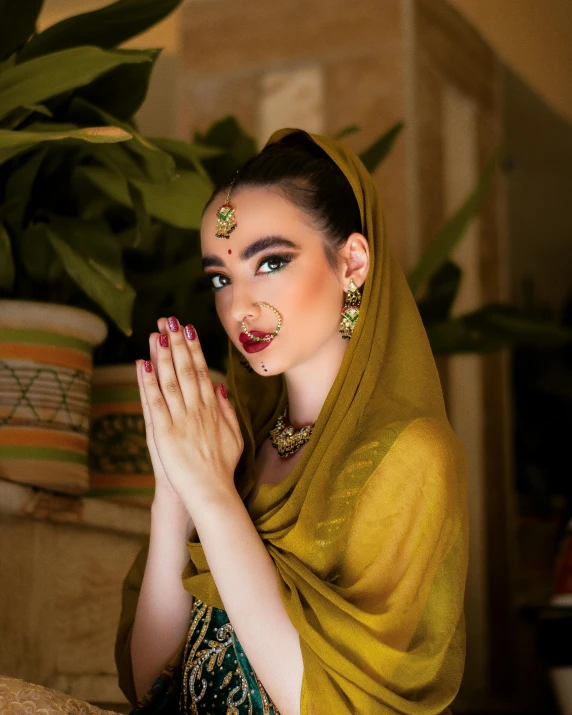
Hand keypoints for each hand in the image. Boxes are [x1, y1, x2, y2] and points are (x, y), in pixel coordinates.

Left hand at [136, 316, 243, 510]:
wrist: (211, 492)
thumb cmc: (222, 467)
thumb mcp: (234, 436)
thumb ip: (227, 411)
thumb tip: (220, 388)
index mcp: (213, 409)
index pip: (201, 371)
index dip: (193, 348)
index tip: (187, 329)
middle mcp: (197, 409)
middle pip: (185, 369)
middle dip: (176, 343)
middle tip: (169, 320)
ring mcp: (181, 420)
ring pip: (170, 380)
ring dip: (162, 355)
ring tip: (155, 333)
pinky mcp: (164, 432)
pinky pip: (155, 402)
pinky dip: (148, 382)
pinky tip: (142, 364)